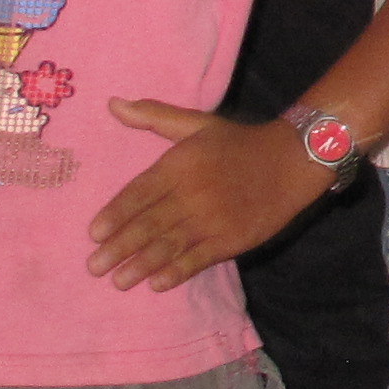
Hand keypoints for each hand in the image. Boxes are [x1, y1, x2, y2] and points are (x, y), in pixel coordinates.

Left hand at [83, 101, 331, 291]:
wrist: (295, 159)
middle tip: (93, 267)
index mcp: (180, 165)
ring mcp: (214, 219)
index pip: (138, 194)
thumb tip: (113, 104)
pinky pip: (199, 259)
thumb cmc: (240, 142)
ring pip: (169, 245)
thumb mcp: (198, 123)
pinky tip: (158, 284)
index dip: (114, 215)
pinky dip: (177, 272)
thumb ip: (155, 116)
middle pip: (148, 224)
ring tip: (119, 281)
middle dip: (118, 248)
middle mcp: (193, 193)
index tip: (93, 234)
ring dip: (141, 265)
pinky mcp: (233, 238)